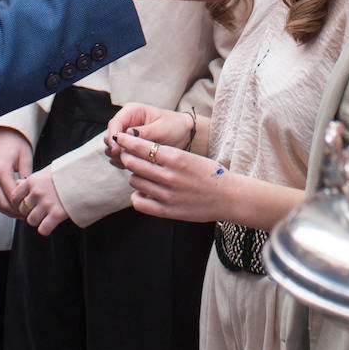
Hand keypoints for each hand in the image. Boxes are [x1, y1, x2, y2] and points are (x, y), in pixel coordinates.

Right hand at [0, 127, 32, 217]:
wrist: (2, 134)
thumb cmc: (15, 142)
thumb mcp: (26, 157)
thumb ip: (27, 176)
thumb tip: (31, 193)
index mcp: (1, 169)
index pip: (12, 195)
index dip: (22, 204)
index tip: (32, 209)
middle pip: (2, 202)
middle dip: (15, 211)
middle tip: (28, 215)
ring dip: (7, 210)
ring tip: (20, 214)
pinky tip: (10, 208)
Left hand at [11, 167, 69, 235]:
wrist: (87, 175)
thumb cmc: (67, 172)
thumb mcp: (46, 171)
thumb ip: (31, 180)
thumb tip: (17, 184)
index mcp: (33, 181)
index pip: (15, 197)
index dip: (18, 202)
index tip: (25, 204)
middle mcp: (37, 193)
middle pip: (23, 209)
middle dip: (29, 211)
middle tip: (39, 210)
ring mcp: (47, 204)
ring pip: (31, 220)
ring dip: (37, 220)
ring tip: (45, 216)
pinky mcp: (57, 214)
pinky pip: (43, 229)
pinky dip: (45, 229)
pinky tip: (51, 224)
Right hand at [104, 104, 192, 167]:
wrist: (183, 135)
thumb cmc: (174, 126)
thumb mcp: (161, 128)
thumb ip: (143, 132)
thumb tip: (126, 135)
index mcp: (131, 112)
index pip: (114, 124)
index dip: (113, 138)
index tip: (118, 150)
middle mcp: (125, 123)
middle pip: (109, 138)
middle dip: (115, 149)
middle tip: (127, 159)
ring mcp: (125, 136)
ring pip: (111, 149)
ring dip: (120, 157)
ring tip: (135, 162)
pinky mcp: (127, 147)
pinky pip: (118, 157)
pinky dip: (124, 162)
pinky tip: (136, 165)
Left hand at [115, 131, 229, 223]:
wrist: (228, 196)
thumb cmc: (210, 173)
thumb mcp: (190, 156)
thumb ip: (166, 155)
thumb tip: (140, 153)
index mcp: (177, 158)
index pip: (143, 147)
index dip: (128, 141)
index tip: (120, 138)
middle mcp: (170, 176)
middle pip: (135, 164)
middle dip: (127, 157)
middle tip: (126, 155)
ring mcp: (168, 195)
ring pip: (135, 181)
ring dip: (134, 176)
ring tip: (141, 174)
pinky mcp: (168, 211)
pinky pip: (140, 203)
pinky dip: (137, 196)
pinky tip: (143, 192)